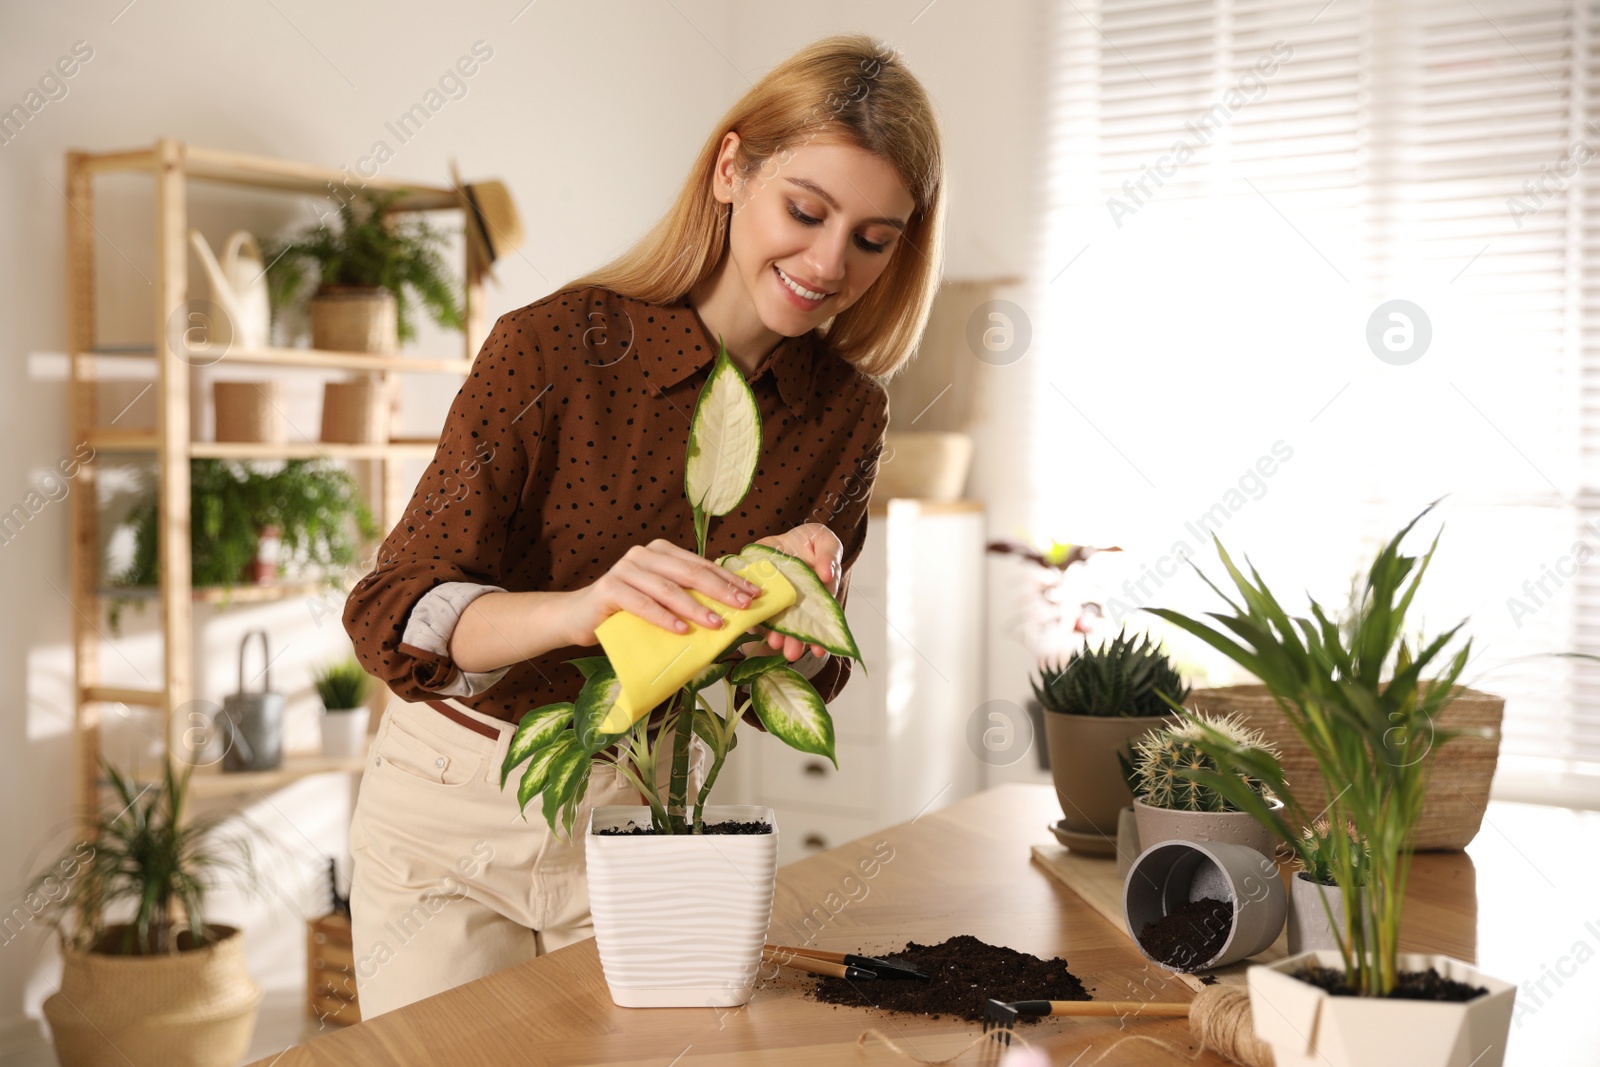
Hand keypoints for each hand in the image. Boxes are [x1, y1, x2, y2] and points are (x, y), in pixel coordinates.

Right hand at [563, 539, 763, 646]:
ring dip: (695, 608)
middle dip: (721, 590)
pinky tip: (682, 630)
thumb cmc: (626, 612)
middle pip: (690, 573)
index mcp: (661, 552)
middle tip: (744, 607)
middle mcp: (644, 555)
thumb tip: (731, 612)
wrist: (578, 618)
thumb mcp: (661, 602)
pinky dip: (664, 618)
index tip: (754, 595)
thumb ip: (687, 598)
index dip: (729, 580)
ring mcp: (625, 569)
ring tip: (717, 624)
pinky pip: (643, 604)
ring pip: (668, 589)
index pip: (702, 565)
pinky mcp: (610, 588)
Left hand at [744, 522, 841, 662]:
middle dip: (796, 640)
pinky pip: (756, 609)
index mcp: (819, 596)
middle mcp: (799, 605)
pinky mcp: (758, 596)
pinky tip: (753, 628)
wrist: (780, 542)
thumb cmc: (808, 543)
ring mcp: (779, 602)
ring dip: (777, 635)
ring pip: (779, 621)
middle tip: (791, 653)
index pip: (821, 618)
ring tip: (775, 644)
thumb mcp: (824, 542)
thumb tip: (827, 574)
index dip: (820, 636)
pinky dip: (754, 619)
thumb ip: (829, 555)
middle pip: (799, 625)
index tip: (818, 648)